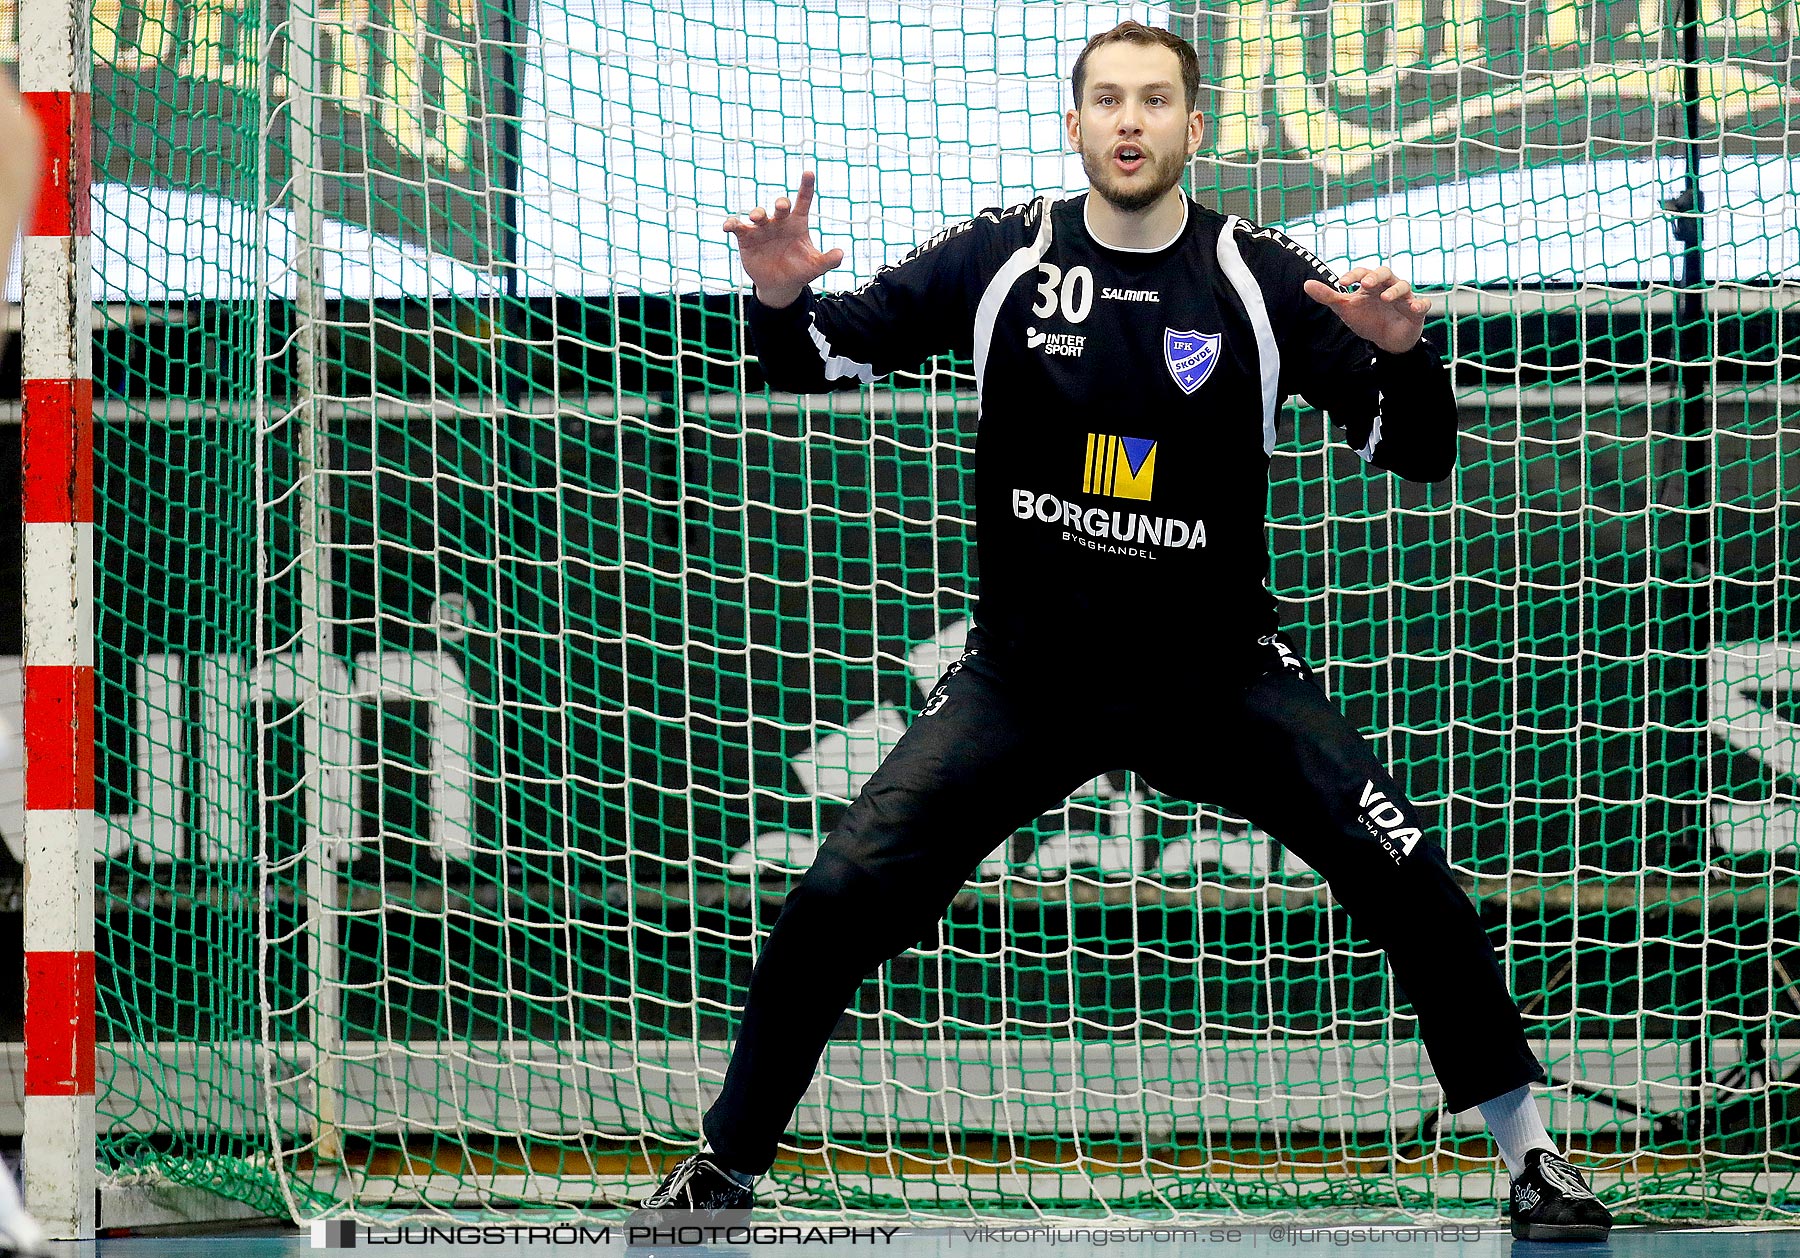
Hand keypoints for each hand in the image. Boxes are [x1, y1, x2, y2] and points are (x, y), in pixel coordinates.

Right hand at [722, 170, 844, 309]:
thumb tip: (841, 253)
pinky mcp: (746, 238)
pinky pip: (737, 227)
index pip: (804, 201)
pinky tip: (728, 227)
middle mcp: (779, 221)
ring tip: (756, 218)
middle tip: (782, 207)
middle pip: (780, 205)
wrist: (779, 285)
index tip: (809, 172)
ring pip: (758, 213)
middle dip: (781, 203)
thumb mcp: (815, 266)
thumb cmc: (798, 271)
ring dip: (757, 213)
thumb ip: (828, 260)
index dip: (806, 187)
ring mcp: (762, 229)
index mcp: (797, 223)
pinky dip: (732, 224)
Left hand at [1303, 265, 1429, 354]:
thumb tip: (1306, 284)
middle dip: (1376, 277)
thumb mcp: (1346, 308)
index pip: (1363, 273)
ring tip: (1386, 297)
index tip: (1342, 283)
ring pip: (1403, 286)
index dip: (1354, 276)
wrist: (1386, 339)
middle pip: (1385, 273)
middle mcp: (1388, 286)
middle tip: (1366, 284)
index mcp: (1371, 284)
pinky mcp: (1416, 310)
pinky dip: (1420, 304)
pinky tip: (1414, 307)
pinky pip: (1422, 304)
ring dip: (1395, 290)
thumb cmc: (1366, 318)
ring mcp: (1403, 297)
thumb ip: (1328, 296)